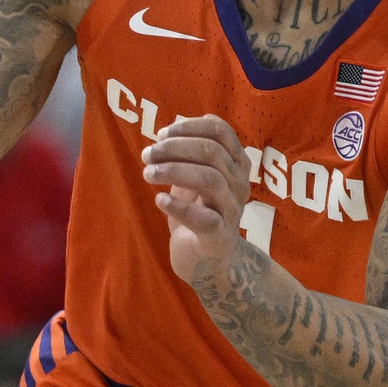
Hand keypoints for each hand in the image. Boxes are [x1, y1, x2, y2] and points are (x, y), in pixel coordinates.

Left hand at [140, 115, 252, 283]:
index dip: (189, 127)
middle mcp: (240, 183)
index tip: (161, 134)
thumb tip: (166, 134)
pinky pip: (205, 219)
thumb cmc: (200, 210)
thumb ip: (188, 155)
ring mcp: (233, 211)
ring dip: (172, 171)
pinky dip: (178, 206)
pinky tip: (160, 200)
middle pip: (211, 151)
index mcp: (236, 164)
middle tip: (147, 155)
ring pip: (209, 179)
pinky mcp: (220, 237)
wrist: (208, 259)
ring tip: (148, 173)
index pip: (220, 131)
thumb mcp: (195, 177)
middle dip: (173, 148)